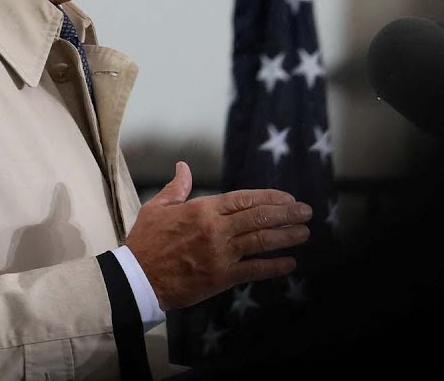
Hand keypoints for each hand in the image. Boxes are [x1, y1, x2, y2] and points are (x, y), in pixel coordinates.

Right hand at [124, 161, 311, 310]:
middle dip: (287, 214)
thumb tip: (183, 166)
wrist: (138, 277)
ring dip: (287, 236)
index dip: (270, 198)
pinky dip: (274, 266)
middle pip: (259, 217)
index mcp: (203, 209)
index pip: (245, 199)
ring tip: (305, 232)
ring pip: (262, 240)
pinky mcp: (221, 276)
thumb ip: (176, 187)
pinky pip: (254, 270)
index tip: (288, 198)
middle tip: (306, 212)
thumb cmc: (146, 241)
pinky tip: (289, 263)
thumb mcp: (157, 207)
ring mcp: (221, 253)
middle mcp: (216, 228)